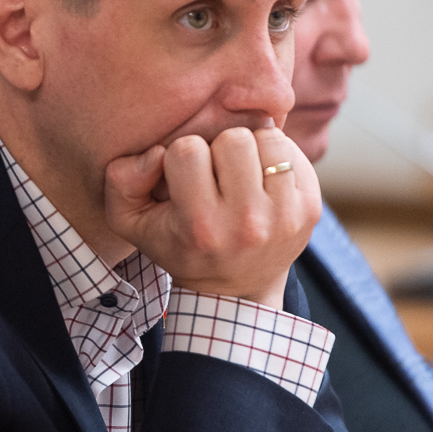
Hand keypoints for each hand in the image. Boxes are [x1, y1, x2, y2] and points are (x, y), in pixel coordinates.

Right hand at [104, 126, 319, 305]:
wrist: (233, 291)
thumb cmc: (178, 246)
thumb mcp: (131, 223)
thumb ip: (121, 180)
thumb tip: (156, 152)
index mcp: (201, 225)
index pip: (187, 150)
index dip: (181, 156)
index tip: (184, 178)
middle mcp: (246, 223)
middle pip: (234, 140)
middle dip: (219, 149)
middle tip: (215, 172)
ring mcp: (285, 217)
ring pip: (269, 140)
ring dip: (250, 149)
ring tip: (240, 172)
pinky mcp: (310, 210)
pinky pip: (293, 153)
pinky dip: (276, 158)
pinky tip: (262, 179)